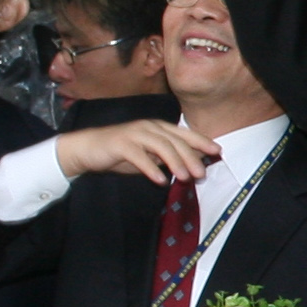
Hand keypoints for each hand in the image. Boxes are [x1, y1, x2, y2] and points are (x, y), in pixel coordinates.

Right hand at [56, 119, 218, 185]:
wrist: (89, 149)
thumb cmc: (122, 153)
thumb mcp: (150, 156)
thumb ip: (168, 158)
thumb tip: (193, 165)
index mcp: (158, 127)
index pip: (184, 133)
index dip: (202, 141)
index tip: (217, 152)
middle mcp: (149, 126)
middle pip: (175, 140)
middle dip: (191, 157)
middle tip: (201, 174)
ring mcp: (134, 133)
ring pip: (160, 145)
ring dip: (175, 162)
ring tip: (185, 178)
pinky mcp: (120, 143)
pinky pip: (139, 156)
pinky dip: (151, 168)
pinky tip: (160, 180)